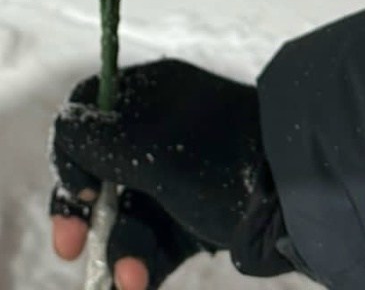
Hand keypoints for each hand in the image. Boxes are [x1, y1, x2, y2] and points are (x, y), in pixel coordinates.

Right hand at [49, 59, 293, 288]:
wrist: (301, 199)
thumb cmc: (221, 161)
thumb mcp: (151, 148)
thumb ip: (94, 139)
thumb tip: (63, 130)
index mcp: (149, 94)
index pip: (87, 110)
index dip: (70, 150)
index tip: (77, 187)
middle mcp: (157, 130)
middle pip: (98, 170)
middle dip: (82, 213)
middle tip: (69, 247)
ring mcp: (175, 177)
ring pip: (125, 214)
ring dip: (118, 248)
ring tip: (126, 283)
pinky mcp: (193, 218)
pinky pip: (154, 242)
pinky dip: (142, 264)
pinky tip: (136, 288)